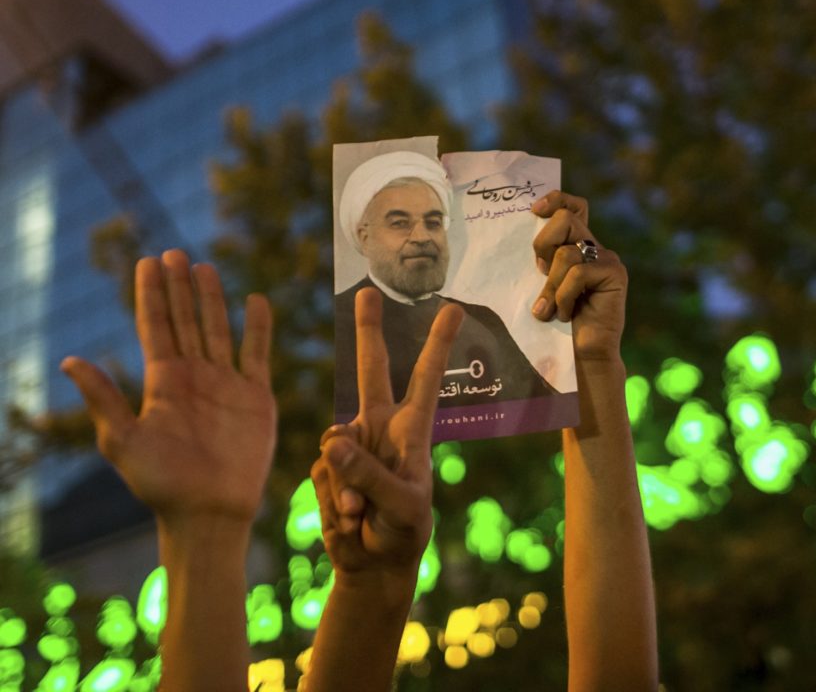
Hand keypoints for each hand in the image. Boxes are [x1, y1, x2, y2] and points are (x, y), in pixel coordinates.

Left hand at [61, 249, 274, 528]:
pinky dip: (258, 327)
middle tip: (173, 252)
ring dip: (211, 299)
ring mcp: (226, 384)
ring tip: (203, 267)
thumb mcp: (123, 441)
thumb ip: (103, 399)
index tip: (146, 262)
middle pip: (185, 321)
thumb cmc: (163, 484)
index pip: (155, 327)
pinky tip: (255, 301)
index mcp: (162, 382)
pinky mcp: (256, 396)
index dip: (151, 295)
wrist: (210, 512)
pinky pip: (257, 353)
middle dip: (178, 287)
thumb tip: (68, 361)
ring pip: (217, 329)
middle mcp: (194, 376)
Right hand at [310, 289, 461, 582]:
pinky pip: (321, 472)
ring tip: (361, 515)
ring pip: (334, 442)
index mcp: (411, 430)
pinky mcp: (329, 466)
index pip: (425, 379)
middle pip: (370, 371)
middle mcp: (380, 427)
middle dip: (368, 331)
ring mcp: (352, 446)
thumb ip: (369, 475)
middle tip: (367, 292)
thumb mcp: (400, 507)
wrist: (375, 562)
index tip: (453, 307)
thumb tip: (334, 443)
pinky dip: (331, 499)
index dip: (437, 344)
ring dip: (344, 484)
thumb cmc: (403, 532)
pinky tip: (347, 518)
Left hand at [531, 191, 627, 361]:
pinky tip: (566, 315)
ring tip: (550, 309)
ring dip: (550, 286)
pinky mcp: (615, 275)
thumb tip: (530, 246)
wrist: (584, 354)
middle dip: (543, 244)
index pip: (573, 207)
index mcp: (579, 246)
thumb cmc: (559, 321)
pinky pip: (577, 274)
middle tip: (539, 271)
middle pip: (565, 219)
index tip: (534, 211)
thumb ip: (545, 262)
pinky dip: (564, 297)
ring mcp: (608, 260)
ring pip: (566, 253)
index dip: (555, 200)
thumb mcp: (546, 285)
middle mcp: (596, 247)